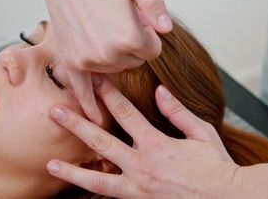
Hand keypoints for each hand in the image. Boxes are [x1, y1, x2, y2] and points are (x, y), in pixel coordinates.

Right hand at [38, 0, 171, 124]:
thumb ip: (155, 4)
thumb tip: (167, 30)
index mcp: (129, 36)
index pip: (153, 51)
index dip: (147, 34)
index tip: (136, 18)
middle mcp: (108, 53)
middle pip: (134, 61)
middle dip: (131, 44)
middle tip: (116, 19)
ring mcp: (87, 60)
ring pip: (114, 70)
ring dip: (113, 55)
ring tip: (102, 28)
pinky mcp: (70, 62)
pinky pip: (83, 91)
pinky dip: (90, 105)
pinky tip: (96, 119)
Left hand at [46, 76, 238, 198]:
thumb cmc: (216, 167)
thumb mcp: (201, 132)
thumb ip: (177, 111)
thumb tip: (160, 91)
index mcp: (157, 145)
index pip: (125, 114)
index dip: (107, 95)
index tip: (93, 80)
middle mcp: (142, 166)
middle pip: (101, 142)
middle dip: (76, 125)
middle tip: (55, 112)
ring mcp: (138, 188)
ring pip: (98, 179)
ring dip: (72, 171)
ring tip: (51, 164)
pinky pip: (111, 196)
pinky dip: (93, 190)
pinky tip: (79, 185)